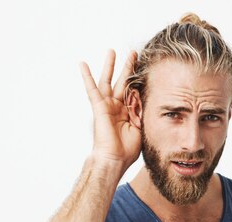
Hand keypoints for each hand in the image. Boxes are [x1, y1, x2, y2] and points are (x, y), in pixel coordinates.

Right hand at [79, 49, 140, 170]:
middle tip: (133, 53)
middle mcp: (116, 107)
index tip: (146, 68)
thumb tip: (149, 101)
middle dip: (128, 67)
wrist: (114, 159)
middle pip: (123, 82)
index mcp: (127, 112)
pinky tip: (83, 64)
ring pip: (108, 81)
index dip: (139, 81)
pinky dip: (87, 76)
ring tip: (112, 51)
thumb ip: (143, 113)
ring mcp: (107, 106)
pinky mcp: (99, 107)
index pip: (133, 92)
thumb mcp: (141, 128)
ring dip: (110, 66)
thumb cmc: (127, 150)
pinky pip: (92, 89)